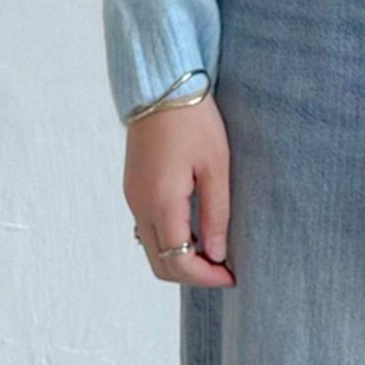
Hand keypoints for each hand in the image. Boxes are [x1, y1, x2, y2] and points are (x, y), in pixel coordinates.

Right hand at [123, 95, 235, 286]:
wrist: (160, 86)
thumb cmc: (194, 121)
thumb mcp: (216, 165)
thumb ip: (216, 213)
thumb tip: (216, 254)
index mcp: (162, 202)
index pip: (179, 262)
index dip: (206, 278)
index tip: (231, 276)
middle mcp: (140, 206)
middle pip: (160, 265)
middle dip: (192, 275)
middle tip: (223, 270)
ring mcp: (132, 198)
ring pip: (152, 249)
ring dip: (179, 259)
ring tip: (213, 250)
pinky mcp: (133, 188)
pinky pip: (147, 229)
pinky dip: (169, 241)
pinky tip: (195, 229)